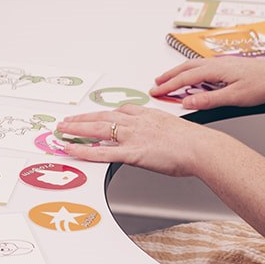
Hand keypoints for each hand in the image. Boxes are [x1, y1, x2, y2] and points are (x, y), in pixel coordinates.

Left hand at [55, 104, 209, 176]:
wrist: (202, 148)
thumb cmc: (196, 143)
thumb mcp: (178, 131)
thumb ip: (164, 134)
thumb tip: (165, 142)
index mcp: (149, 115)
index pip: (121, 111)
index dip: (105, 114)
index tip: (96, 115)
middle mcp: (137, 122)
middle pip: (103, 116)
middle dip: (84, 118)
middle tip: (69, 120)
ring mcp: (132, 136)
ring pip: (98, 129)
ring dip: (77, 129)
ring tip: (62, 130)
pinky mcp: (131, 153)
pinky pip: (101, 151)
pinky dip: (83, 149)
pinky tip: (71, 148)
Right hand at [152, 55, 264, 110]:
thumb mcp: (235, 97)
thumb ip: (209, 100)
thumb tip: (188, 102)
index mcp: (216, 69)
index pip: (185, 77)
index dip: (168, 85)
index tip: (155, 91)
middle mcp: (218, 63)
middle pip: (187, 68)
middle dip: (169, 76)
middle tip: (156, 83)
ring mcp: (225, 63)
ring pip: (195, 66)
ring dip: (180, 72)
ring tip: (170, 79)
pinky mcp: (231, 67)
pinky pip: (205, 67)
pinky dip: (193, 72)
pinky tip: (195, 78)